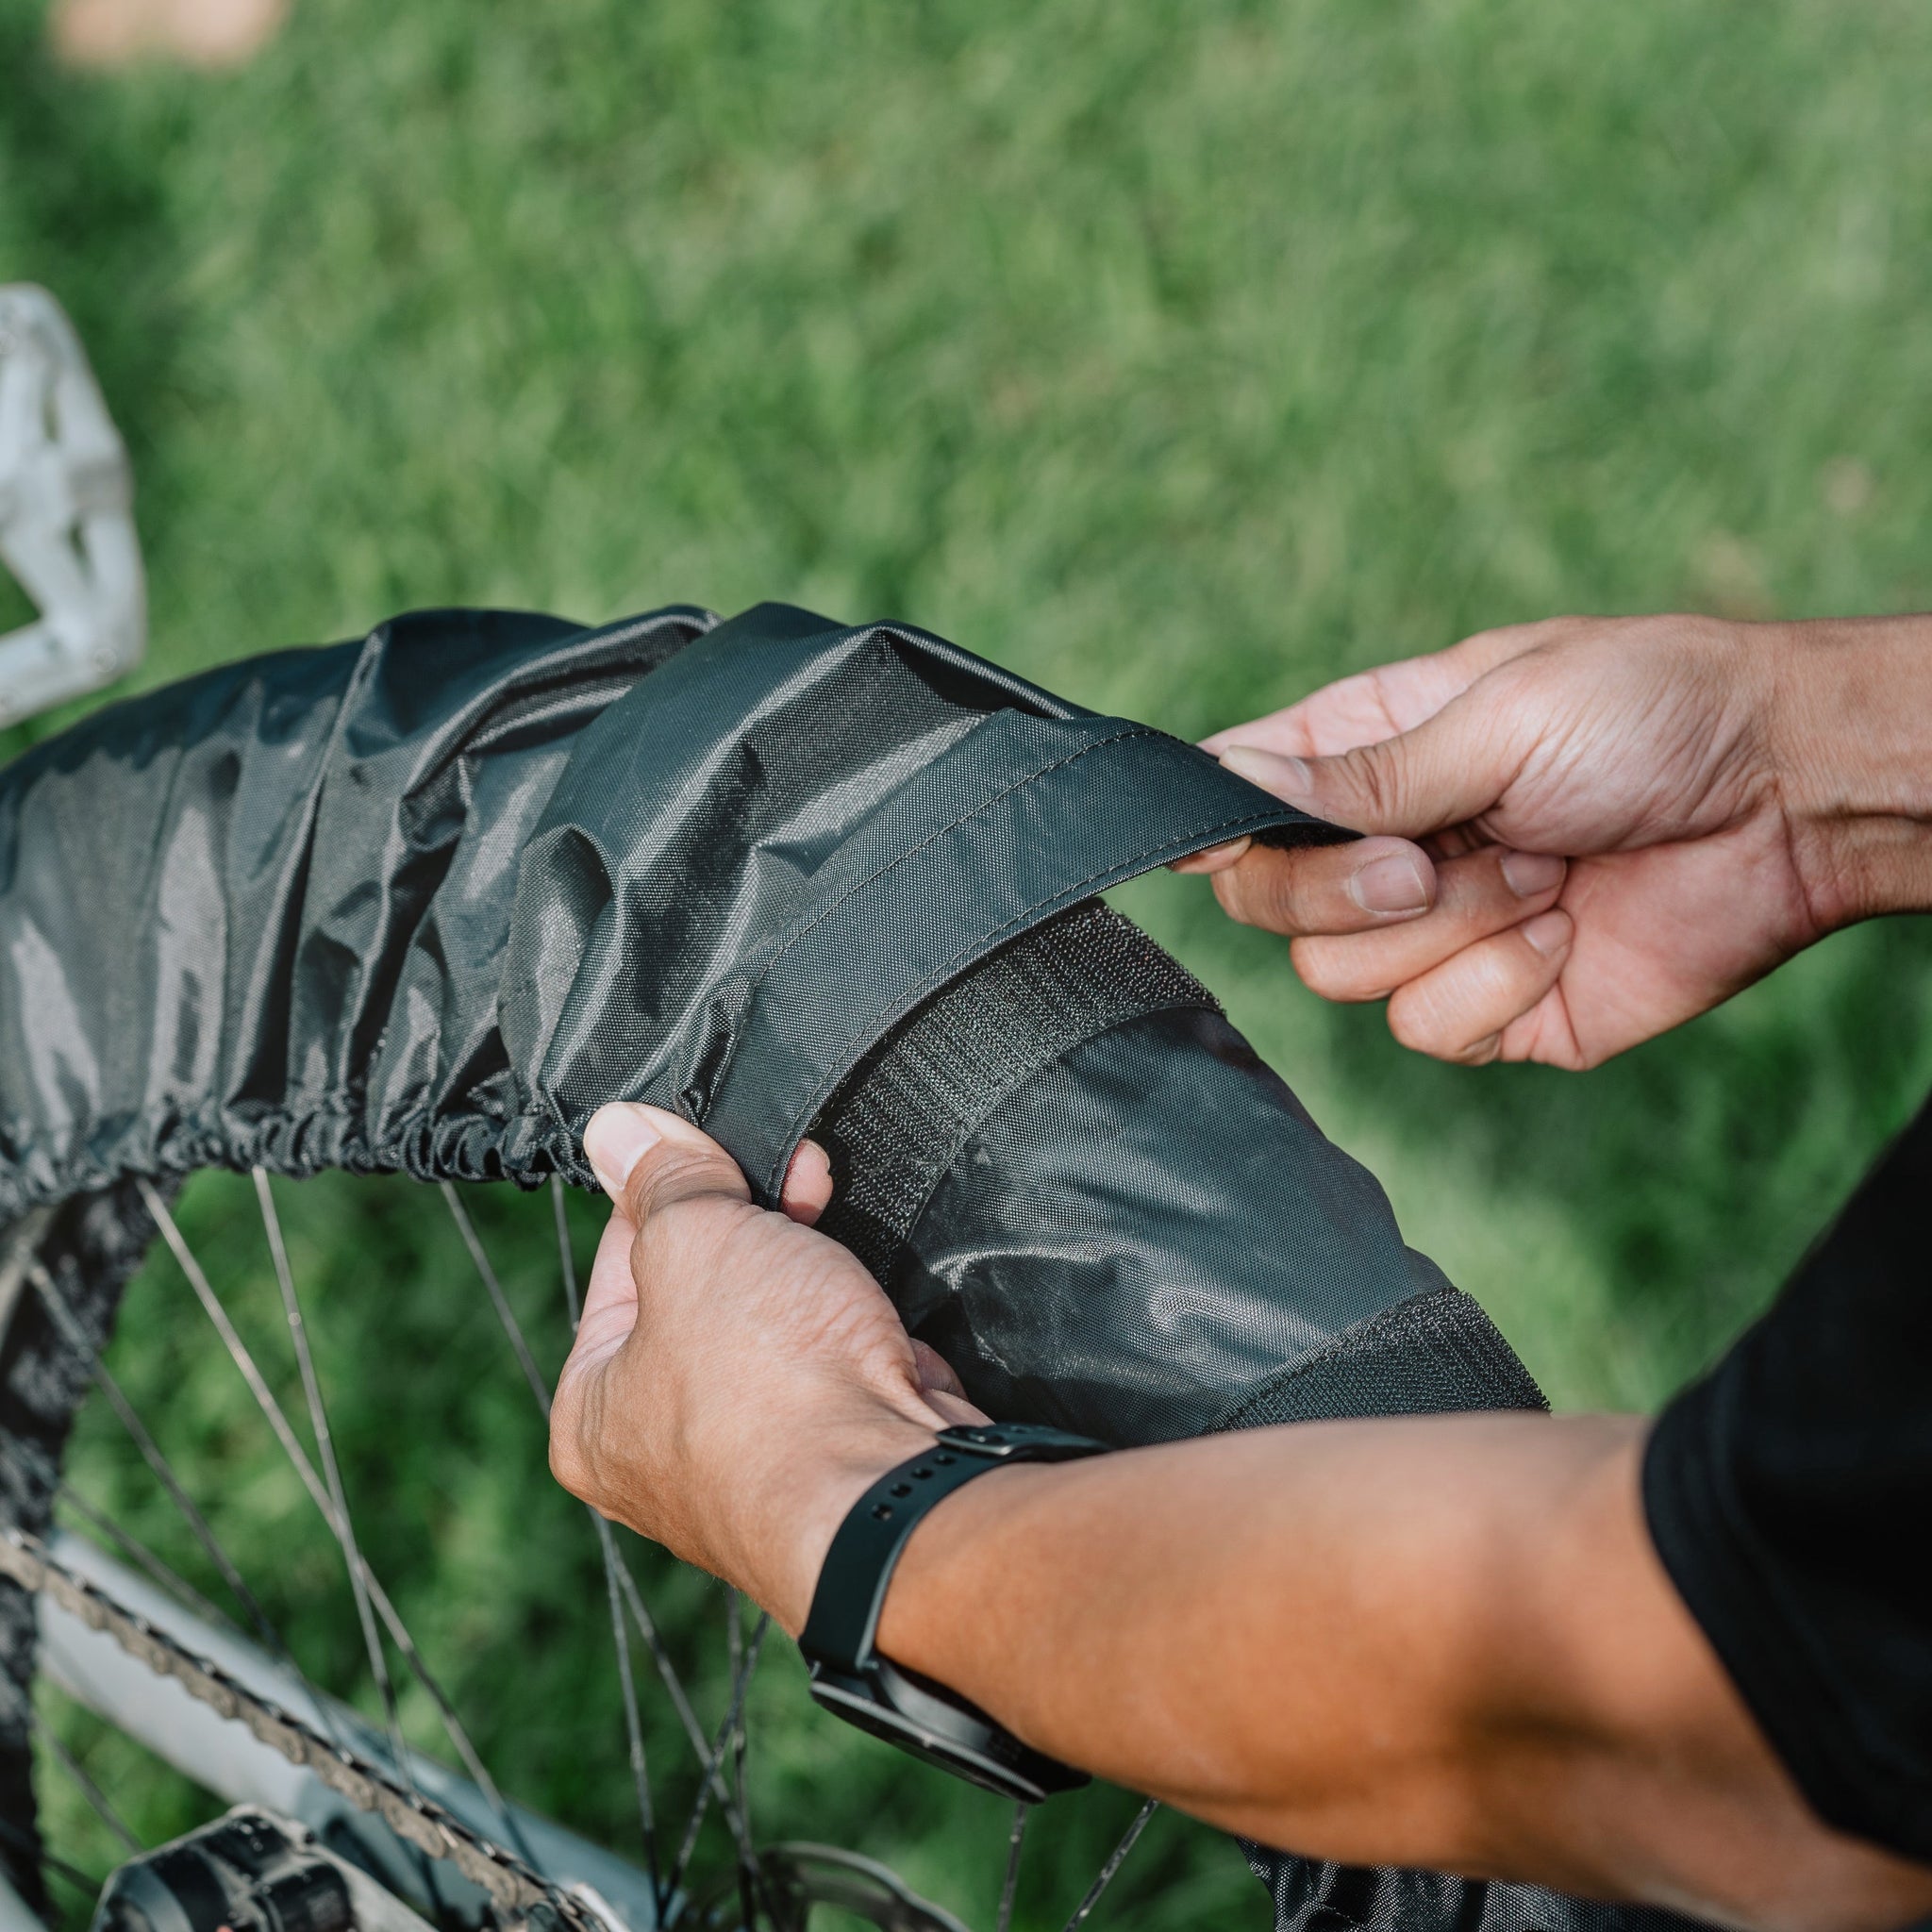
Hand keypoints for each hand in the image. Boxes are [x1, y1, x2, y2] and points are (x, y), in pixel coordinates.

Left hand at [548, 1102, 986, 1634]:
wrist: (892, 1493)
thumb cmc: (766, 1383)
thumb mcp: (694, 1243)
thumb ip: (663, 1179)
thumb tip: (614, 1126)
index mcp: (596, 1415)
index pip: (619, 1265)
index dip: (670, 1191)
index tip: (707, 1145)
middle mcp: (668, 1454)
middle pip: (704, 1295)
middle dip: (752, 1220)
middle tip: (792, 1174)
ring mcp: (763, 1461)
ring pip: (780, 1325)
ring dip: (810, 1257)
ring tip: (833, 1201)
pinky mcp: (843, 1457)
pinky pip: (841, 1364)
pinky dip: (860, 1316)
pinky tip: (876, 1282)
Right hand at [1181, 614, 1931, 1067]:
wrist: (1792, 802)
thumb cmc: (1654, 713)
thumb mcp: (1497, 716)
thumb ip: (1358, 776)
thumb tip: (1221, 786)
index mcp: (1367, 752)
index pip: (1235, 798)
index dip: (1213, 826)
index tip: (1219, 840)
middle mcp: (1384, 847)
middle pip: (1266, 904)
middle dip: (1341, 890)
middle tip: (1428, 858)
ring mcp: (1432, 933)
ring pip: (1337, 975)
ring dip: (1451, 925)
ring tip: (1544, 867)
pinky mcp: (1489, 1010)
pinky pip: (1426, 1030)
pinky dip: (1496, 985)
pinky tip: (1564, 931)